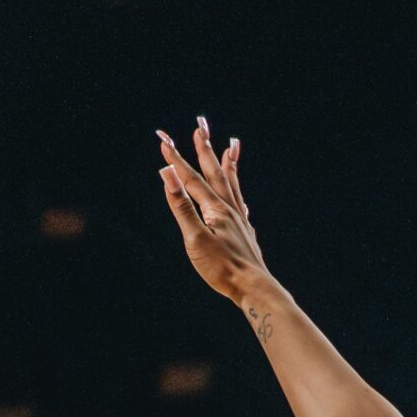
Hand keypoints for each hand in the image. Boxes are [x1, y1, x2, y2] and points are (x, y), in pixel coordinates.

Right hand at [158, 120, 272, 304]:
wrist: (253, 288)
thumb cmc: (222, 267)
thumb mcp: (195, 238)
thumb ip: (181, 206)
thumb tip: (168, 175)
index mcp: (215, 208)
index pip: (190, 178)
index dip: (175, 159)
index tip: (164, 140)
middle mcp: (229, 208)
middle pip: (215, 172)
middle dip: (204, 150)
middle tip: (200, 128)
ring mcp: (239, 219)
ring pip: (232, 184)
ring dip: (228, 164)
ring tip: (230, 147)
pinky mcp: (244, 233)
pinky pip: (240, 203)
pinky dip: (237, 193)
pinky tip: (240, 198)